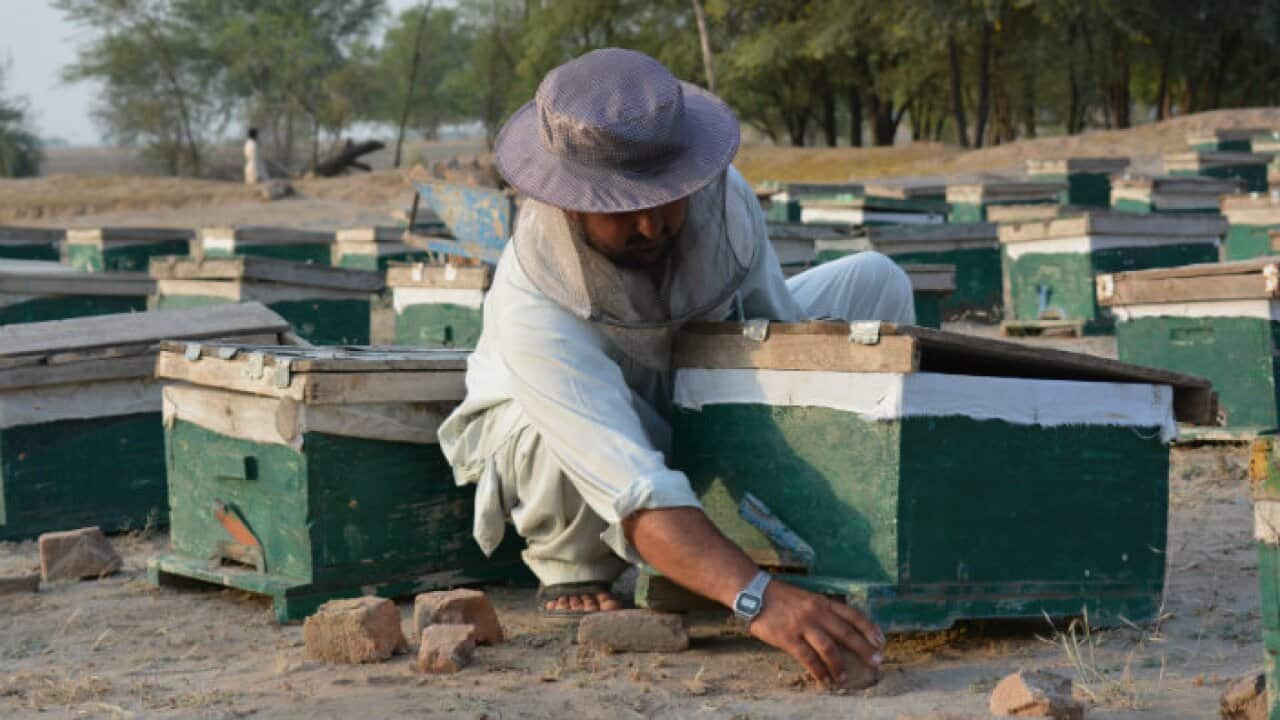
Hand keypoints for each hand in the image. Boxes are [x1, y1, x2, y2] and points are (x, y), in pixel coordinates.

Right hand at [747, 579, 884, 685]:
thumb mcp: (808, 598)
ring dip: (839, 665)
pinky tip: (823, 680)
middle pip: (846, 633)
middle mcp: (817, 612)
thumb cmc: (782, 598)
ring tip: (844, 678)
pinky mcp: (788, 637)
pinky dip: (819, 671)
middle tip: (876, 662)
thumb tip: (840, 630)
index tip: (881, 641)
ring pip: (829, 648)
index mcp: (823, 602)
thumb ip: (823, 611)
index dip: (869, 629)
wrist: (754, 592)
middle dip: (864, 649)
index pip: (852, 615)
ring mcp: (803, 625)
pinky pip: (808, 658)